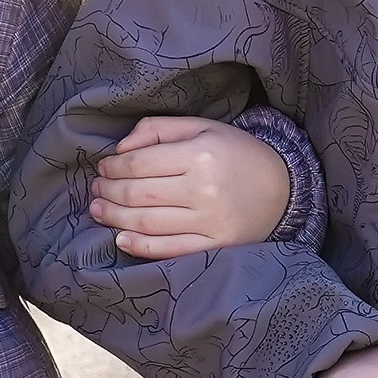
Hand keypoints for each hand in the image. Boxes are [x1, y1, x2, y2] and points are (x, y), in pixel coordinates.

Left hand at [91, 115, 292, 257]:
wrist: (283, 188)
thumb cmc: (236, 154)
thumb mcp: (203, 128)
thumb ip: (159, 129)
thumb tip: (120, 150)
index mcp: (199, 155)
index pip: (138, 164)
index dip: (112, 167)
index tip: (103, 168)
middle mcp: (203, 189)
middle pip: (137, 195)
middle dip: (107, 193)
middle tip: (95, 190)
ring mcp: (209, 222)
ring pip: (147, 223)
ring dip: (114, 218)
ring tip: (98, 210)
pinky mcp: (215, 246)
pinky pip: (168, 249)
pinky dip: (139, 246)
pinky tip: (121, 238)